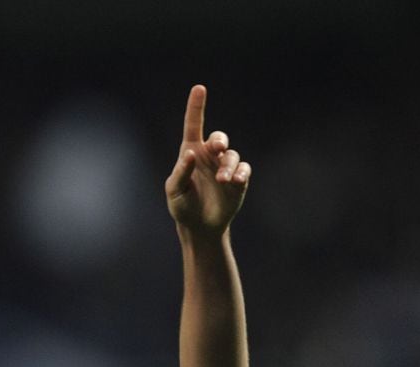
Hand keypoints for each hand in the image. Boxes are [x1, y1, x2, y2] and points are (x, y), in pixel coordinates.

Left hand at [165, 85, 250, 236]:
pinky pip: (244, 169)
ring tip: (223, 180)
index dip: (196, 107)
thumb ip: (181, 172)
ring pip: (232, 156)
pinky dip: (241, 173)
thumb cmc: (182, 206)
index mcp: (191, 152)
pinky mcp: (239, 180)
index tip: (199, 88)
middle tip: (217, 147)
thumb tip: (189, 154)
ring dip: (228, 166)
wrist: (200, 225)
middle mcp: (209, 156)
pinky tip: (235, 181)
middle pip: (219, 137)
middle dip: (220, 140)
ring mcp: (225, 167)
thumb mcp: (174, 191)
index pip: (193, 125)